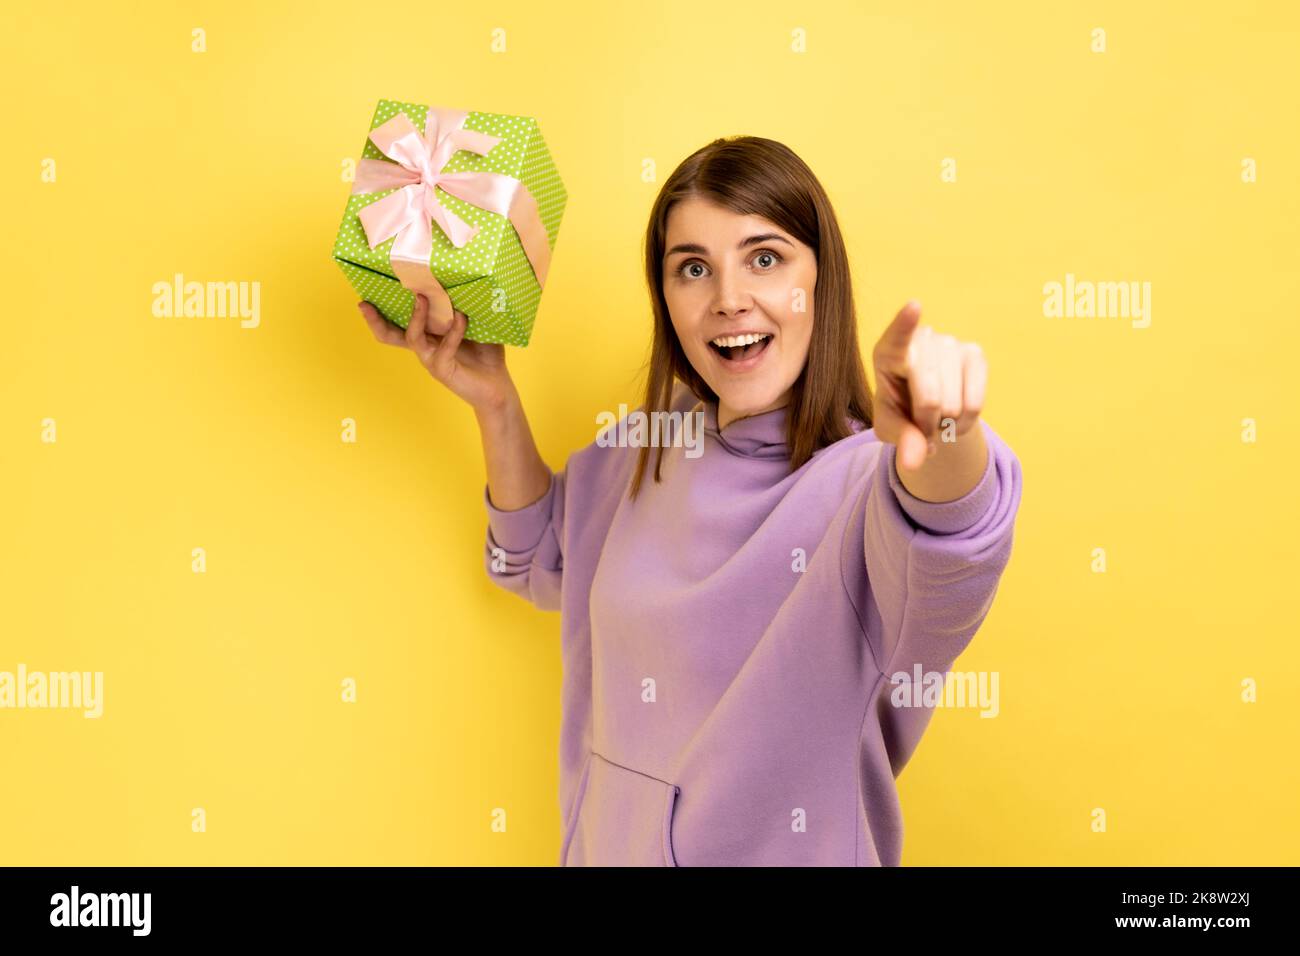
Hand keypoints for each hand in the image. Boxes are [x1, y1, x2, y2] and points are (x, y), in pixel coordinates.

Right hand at [358, 294, 514, 411]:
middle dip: (376, 320)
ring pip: (411, 338)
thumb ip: (466, 307)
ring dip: (416, 316)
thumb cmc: (486, 355)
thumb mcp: (476, 326)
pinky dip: (453, 331)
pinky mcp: (443, 370)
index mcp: (428, 336)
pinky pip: (444, 347)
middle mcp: (424, 348)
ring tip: (422, 297)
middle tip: (364, 303)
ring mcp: (431, 360)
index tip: (368, 293)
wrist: (498, 388)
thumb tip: (466, 279)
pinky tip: (462, 318)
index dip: (382, 312)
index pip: (399, 324)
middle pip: (390, 335)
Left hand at [871, 300, 987, 471]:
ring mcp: (950, 343)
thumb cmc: (899, 410)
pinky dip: (964, 423)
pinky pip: (975, 403)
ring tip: (936, 417)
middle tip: (920, 424)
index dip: (906, 324)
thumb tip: (915, 462)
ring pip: (954, 405)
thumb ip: (900, 441)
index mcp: (888, 352)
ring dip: (945, 426)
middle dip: (925, 425)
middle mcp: (921, 340)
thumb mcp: (890, 427)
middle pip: (930, 398)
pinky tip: (955, 416)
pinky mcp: (975, 353)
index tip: (914, 307)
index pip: (897, 337)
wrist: (927, 407)